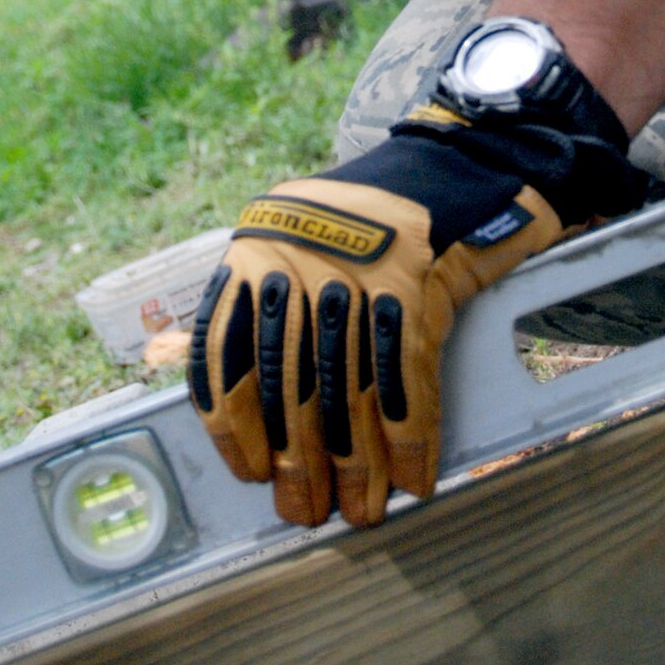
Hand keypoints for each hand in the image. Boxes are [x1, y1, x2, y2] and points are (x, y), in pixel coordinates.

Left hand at [190, 89, 646, 528]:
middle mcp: (300, 253)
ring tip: (363, 508)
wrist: (475, 152)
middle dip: (300, 462)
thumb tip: (189, 368)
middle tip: (308, 512)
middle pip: (291, 382)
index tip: (251, 473)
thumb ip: (258, 297)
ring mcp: (358, 264)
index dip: (234, 425)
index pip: (226, 350)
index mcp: (261, 242)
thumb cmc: (389, 208)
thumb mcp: (305, 233)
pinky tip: (415, 474)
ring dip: (357, 464)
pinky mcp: (417, 276)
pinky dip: (411, 435)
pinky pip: (406, 376)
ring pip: (348, 388)